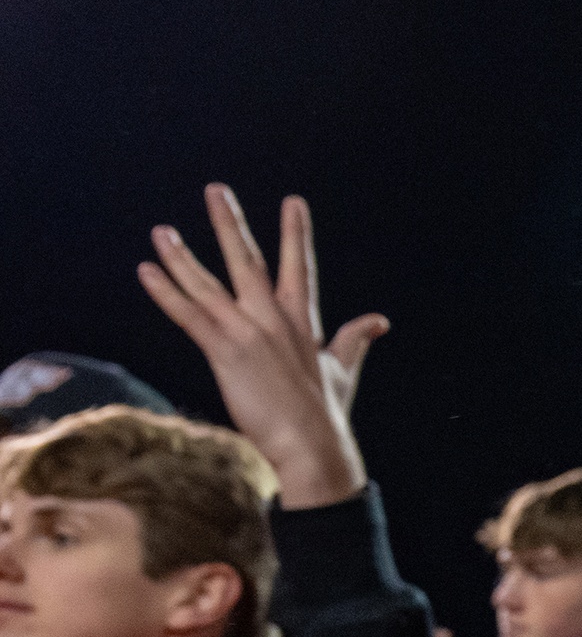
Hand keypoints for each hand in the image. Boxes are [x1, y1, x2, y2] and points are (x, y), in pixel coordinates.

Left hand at [136, 185, 381, 510]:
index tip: (293, 202)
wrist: (313, 446)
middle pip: (247, 261)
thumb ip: (355, 339)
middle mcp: (274, 319)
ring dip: (181, 255)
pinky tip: (147, 270)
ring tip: (161, 231)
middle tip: (216, 190)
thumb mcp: (343, 370)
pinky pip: (189, 315)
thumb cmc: (326, 414)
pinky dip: (167, 292)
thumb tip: (379, 320)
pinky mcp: (226, 352)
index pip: (298, 268)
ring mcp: (249, 333)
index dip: (295, 234)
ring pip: (209, 284)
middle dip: (231, 224)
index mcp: (302, 322)